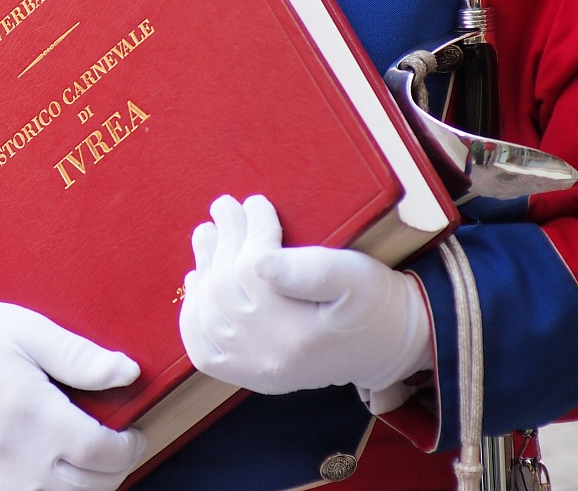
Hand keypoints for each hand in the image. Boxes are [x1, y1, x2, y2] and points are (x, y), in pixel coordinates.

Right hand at [0, 278, 146, 490]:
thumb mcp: (29, 330)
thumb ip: (79, 356)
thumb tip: (129, 372)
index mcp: (32, 410)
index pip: (100, 453)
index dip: (128, 448)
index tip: (133, 434)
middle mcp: (15, 452)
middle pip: (87, 487)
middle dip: (113, 470)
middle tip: (117, 446)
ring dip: (84, 487)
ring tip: (89, 459)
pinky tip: (56, 467)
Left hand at [178, 195, 431, 409]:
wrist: (386, 344)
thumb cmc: (372, 302)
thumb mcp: (354, 276)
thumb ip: (312, 270)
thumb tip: (260, 261)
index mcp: (298, 332)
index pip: (252, 268)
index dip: (250, 228)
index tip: (255, 201)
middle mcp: (271, 357)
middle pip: (225, 286)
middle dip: (223, 238)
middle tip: (224, 205)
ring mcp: (256, 370)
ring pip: (209, 310)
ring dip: (204, 264)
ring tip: (207, 232)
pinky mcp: (250, 376)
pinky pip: (203, 351)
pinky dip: (192, 315)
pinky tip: (197, 282)